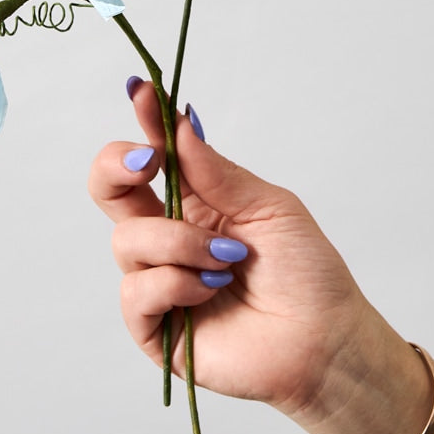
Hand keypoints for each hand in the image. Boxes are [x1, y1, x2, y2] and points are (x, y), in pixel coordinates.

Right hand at [88, 81, 427, 433]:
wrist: (324, 339)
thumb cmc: (306, 273)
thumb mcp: (268, 206)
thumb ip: (216, 172)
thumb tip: (179, 123)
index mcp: (194, 204)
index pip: (153, 158)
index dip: (143, 123)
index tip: (143, 93)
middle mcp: (168, 239)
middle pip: (109, 190)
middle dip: (117, 165)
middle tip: (148, 161)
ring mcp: (158, 282)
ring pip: (127, 241)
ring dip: (180, 243)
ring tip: (227, 262)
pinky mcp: (155, 328)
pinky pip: (136, 291)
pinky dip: (175, 285)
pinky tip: (210, 292)